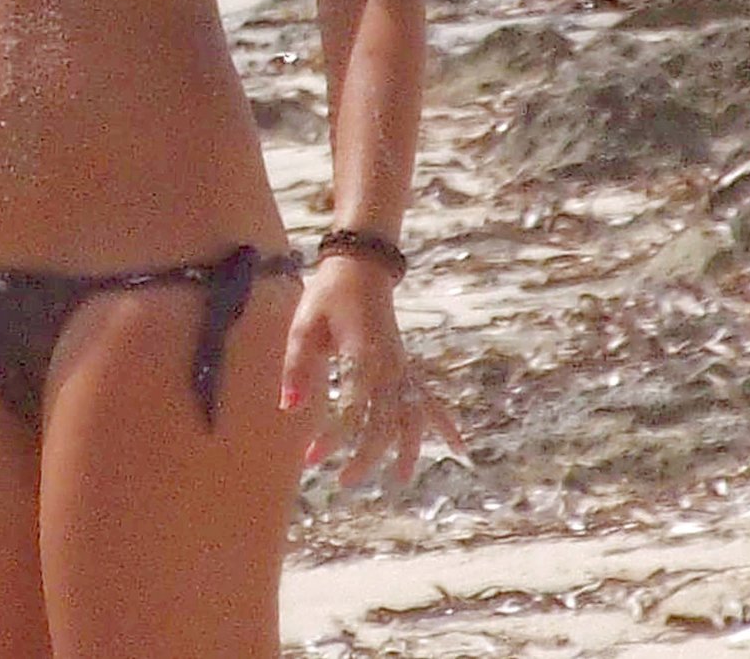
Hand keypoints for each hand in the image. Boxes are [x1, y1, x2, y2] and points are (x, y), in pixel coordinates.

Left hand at [280, 255, 465, 485]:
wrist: (362, 268)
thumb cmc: (328, 295)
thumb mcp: (304, 325)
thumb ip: (297, 367)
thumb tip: (290, 408)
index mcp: (363, 356)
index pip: (351, 408)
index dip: (333, 437)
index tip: (310, 458)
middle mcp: (390, 366)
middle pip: (386, 421)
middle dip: (367, 455)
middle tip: (343, 482)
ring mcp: (403, 368)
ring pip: (413, 416)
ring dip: (408, 448)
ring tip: (399, 480)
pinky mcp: (407, 367)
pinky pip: (430, 399)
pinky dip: (444, 424)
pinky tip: (459, 448)